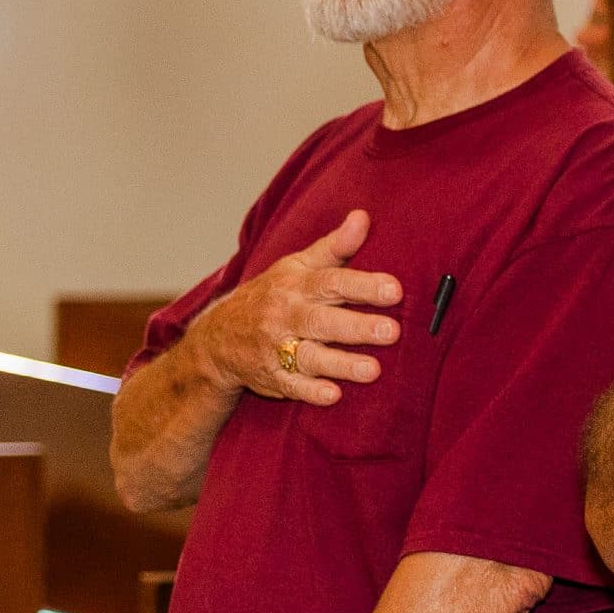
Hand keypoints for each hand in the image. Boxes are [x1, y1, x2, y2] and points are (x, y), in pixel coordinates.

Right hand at [193, 209, 402, 405]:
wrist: (218, 337)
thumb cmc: (271, 295)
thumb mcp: (296, 266)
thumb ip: (334, 247)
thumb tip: (363, 217)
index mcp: (296, 285)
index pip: (332, 282)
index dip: (363, 285)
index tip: (395, 289)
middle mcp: (286, 316)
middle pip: (323, 321)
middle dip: (357, 327)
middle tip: (392, 331)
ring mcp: (277, 348)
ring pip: (310, 356)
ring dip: (341, 365)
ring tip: (373, 370)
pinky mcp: (273, 378)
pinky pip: (291, 386)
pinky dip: (310, 392)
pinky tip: (333, 395)